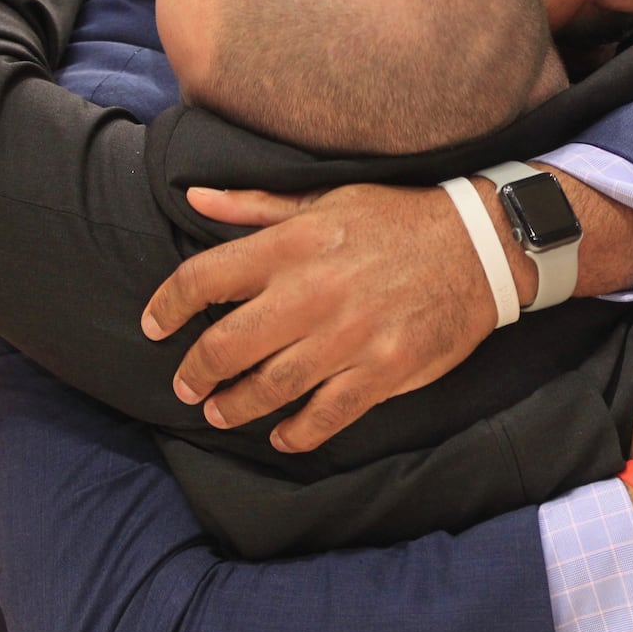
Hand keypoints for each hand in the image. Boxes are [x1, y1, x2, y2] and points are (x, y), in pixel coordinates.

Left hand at [141, 184, 501, 451]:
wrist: (478, 246)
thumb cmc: (397, 220)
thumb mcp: (327, 200)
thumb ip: (257, 206)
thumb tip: (195, 197)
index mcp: (294, 244)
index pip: (203, 278)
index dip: (166, 306)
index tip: (154, 325)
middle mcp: (313, 292)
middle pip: (226, 345)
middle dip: (195, 372)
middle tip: (187, 385)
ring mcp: (349, 336)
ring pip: (269, 387)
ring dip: (236, 407)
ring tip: (222, 411)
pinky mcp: (384, 369)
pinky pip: (326, 415)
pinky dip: (297, 433)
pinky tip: (283, 435)